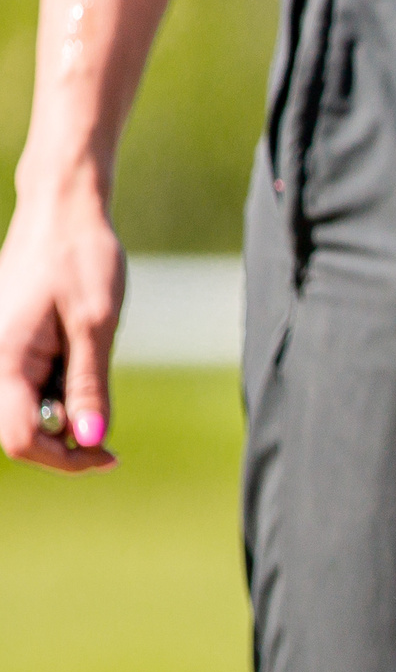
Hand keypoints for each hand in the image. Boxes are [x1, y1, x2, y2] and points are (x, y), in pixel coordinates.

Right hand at [0, 0, 175, 473]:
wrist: (63, 212)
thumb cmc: (82, 260)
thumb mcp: (96, 326)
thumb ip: (90, 386)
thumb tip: (91, 440)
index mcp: (5, 359)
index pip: (22, 441)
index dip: (66, 459)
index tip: (109, 455)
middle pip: (18, 433)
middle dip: (63, 440)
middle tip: (107, 432)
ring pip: (24, 409)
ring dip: (63, 411)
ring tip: (92, 374)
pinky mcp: (9, 343)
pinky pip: (27, 384)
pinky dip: (57, 389)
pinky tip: (80, 360)